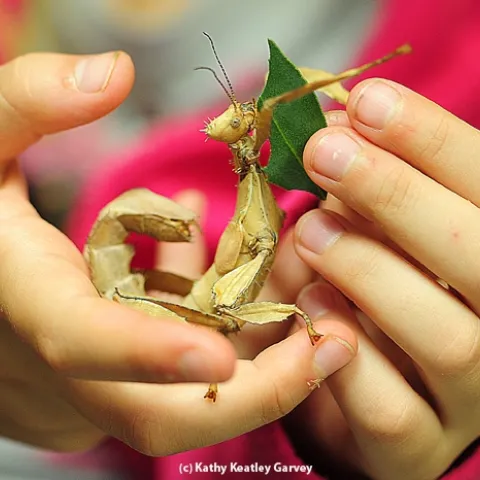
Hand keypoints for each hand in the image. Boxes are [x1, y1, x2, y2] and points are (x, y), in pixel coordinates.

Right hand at [0, 52, 355, 454]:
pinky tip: (248, 276)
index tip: (223, 358)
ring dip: (260, 357)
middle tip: (331, 343)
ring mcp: (95, 378)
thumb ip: (29, 106)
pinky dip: (225, 324)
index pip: (81, 343)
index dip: (147, 358)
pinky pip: (185, 359)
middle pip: (154, 413)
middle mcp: (63, 362)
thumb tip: (113, 73)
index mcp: (29, 304)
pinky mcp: (116, 375)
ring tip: (321, 318)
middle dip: (250, 395)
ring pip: (188, 391)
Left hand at [289, 79, 479, 479]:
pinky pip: (391, 406)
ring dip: (370, 271)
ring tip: (309, 231)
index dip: (431, 138)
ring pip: (447, 336)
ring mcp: (472, 395)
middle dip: (397, 194)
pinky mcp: (420, 444)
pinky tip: (312, 306)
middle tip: (326, 152)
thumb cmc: (384, 290)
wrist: (385, 388)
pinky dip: (347, 354)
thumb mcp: (385, 231)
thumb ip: (374, 189)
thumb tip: (335, 125)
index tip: (364, 100)